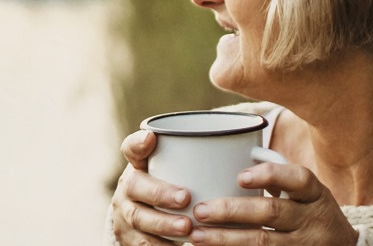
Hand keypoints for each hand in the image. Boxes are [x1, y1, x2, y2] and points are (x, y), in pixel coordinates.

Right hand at [109, 130, 195, 244]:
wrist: (151, 219)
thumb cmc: (174, 188)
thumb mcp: (181, 172)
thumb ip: (198, 159)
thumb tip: (246, 143)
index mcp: (138, 166)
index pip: (131, 148)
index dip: (138, 143)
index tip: (151, 138)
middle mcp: (128, 187)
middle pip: (135, 186)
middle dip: (160, 193)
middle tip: (186, 198)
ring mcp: (125, 214)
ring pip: (138, 219)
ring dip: (162, 224)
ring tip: (187, 228)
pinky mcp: (129, 238)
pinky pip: (141, 244)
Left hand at [186, 162, 358, 244]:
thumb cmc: (312, 213)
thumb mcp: (307, 193)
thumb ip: (278, 178)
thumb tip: (233, 156)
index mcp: (315, 194)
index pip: (299, 179)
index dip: (270, 175)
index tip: (240, 176)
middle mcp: (312, 219)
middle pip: (272, 212)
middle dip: (232, 211)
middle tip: (200, 210)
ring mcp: (304, 244)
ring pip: (262, 241)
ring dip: (225, 238)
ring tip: (196, 234)